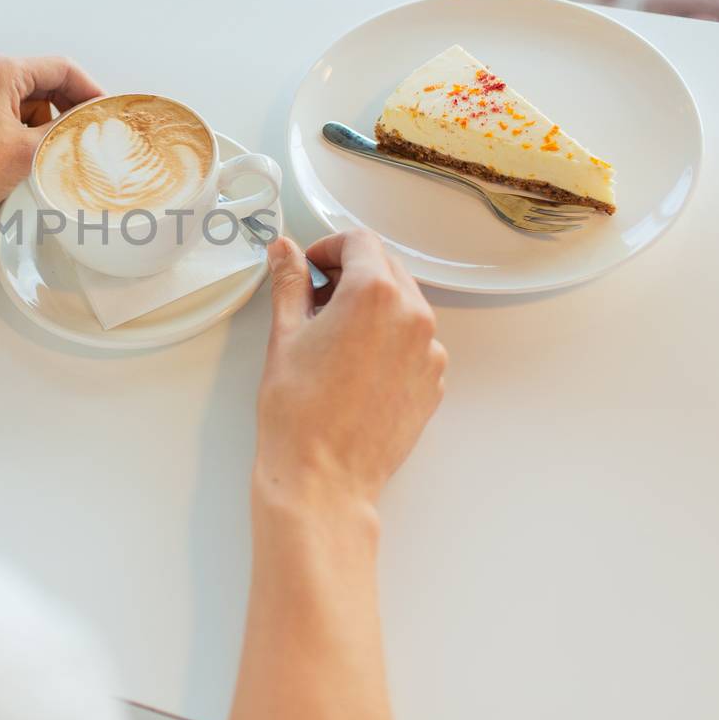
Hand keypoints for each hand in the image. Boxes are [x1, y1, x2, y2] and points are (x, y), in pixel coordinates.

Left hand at [0, 54, 102, 229]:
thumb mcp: (28, 151)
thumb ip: (66, 128)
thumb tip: (91, 119)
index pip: (60, 68)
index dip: (89, 90)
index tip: (105, 113)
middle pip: (42, 82)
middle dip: (63, 110)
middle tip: (81, 138)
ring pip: (23, 100)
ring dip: (39, 125)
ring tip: (40, 156)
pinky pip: (3, 111)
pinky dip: (19, 130)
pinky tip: (20, 158)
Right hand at [254, 230, 446, 510]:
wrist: (324, 478)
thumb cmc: (299, 412)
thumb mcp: (286, 335)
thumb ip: (290, 282)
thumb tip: (285, 251)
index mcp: (375, 294)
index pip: (359, 241)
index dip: (328, 247)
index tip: (310, 267)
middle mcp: (413, 316)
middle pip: (386, 268)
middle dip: (350, 274)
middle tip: (315, 300)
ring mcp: (429, 352)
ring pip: (404, 305)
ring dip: (372, 306)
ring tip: (334, 337)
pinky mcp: (433, 382)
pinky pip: (414, 342)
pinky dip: (388, 340)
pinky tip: (355, 366)